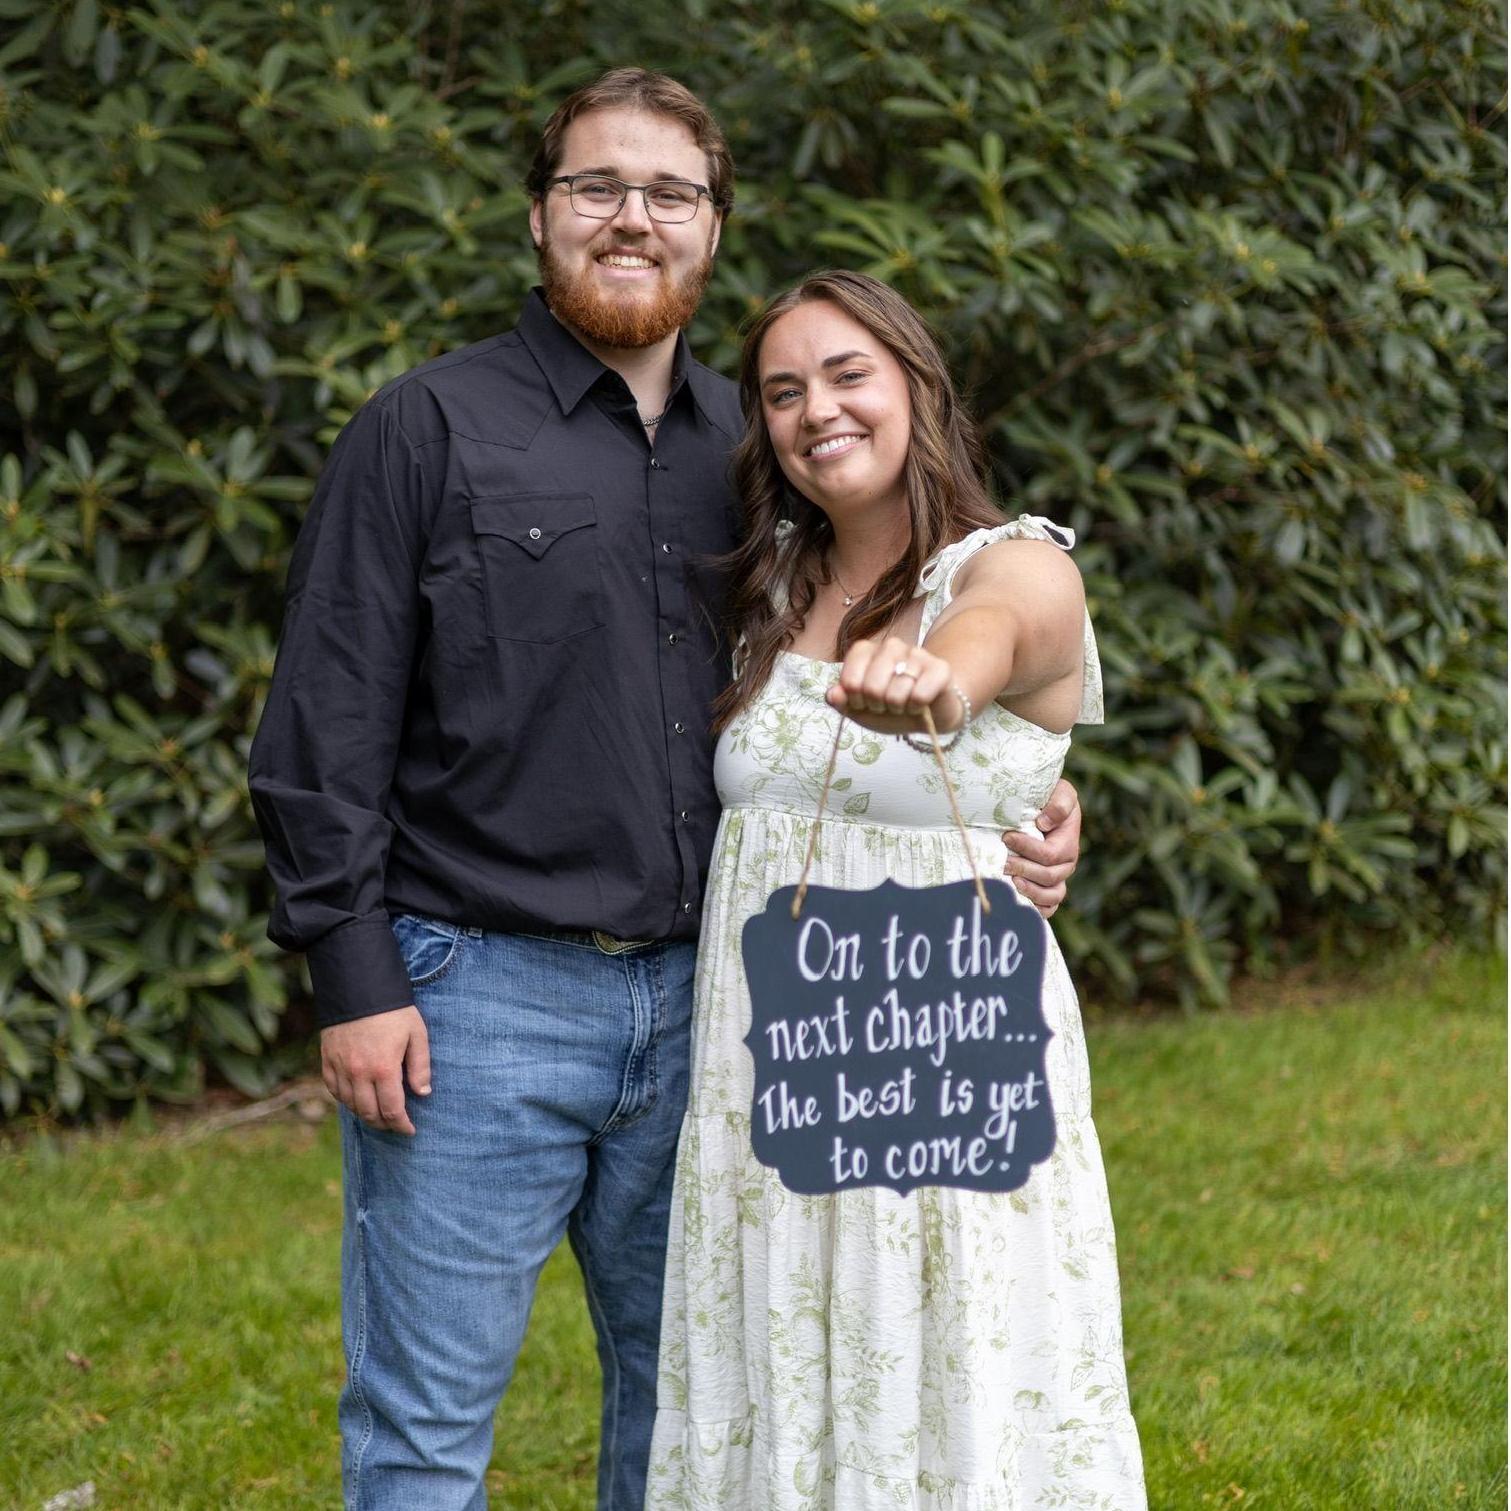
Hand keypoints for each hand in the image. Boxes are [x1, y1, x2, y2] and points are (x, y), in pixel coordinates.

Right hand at [321, 1005, 430, 1135]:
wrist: (358, 987)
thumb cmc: (393, 1010)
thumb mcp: (417, 1034)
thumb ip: (420, 1066)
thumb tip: (423, 1093)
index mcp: (383, 1069)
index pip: (392, 1110)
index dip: (401, 1125)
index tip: (409, 1130)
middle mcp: (358, 1073)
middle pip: (369, 1113)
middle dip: (384, 1124)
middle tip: (395, 1124)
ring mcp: (340, 1068)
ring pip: (350, 1105)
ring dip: (365, 1114)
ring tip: (378, 1114)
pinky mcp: (327, 1060)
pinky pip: (334, 1090)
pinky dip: (345, 1100)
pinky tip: (356, 1099)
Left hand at [825, 635, 961, 734]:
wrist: (927, 714)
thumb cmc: (889, 707)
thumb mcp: (860, 709)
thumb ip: (842, 701)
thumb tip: (832, 694)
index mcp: (865, 650)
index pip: (849, 681)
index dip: (855, 701)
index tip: (864, 703)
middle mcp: (890, 646)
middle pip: (872, 688)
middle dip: (878, 706)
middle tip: (886, 705)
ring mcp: (917, 653)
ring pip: (895, 694)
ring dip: (899, 709)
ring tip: (904, 704)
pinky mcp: (940, 668)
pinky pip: (920, 696)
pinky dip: (917, 708)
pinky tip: (920, 704)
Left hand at [1003, 777, 1080, 918]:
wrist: (1041, 807)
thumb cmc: (1049, 798)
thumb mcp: (1061, 792)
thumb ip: (1059, 803)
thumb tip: (1044, 823)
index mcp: (1068, 843)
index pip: (1049, 854)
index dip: (1027, 848)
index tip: (1007, 837)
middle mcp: (1066, 864)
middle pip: (1048, 876)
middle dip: (1023, 869)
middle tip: (1001, 862)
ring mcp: (1058, 879)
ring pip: (1052, 896)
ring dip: (1030, 892)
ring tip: (1010, 881)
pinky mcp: (1048, 889)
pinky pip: (1049, 908)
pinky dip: (1037, 909)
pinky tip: (1019, 901)